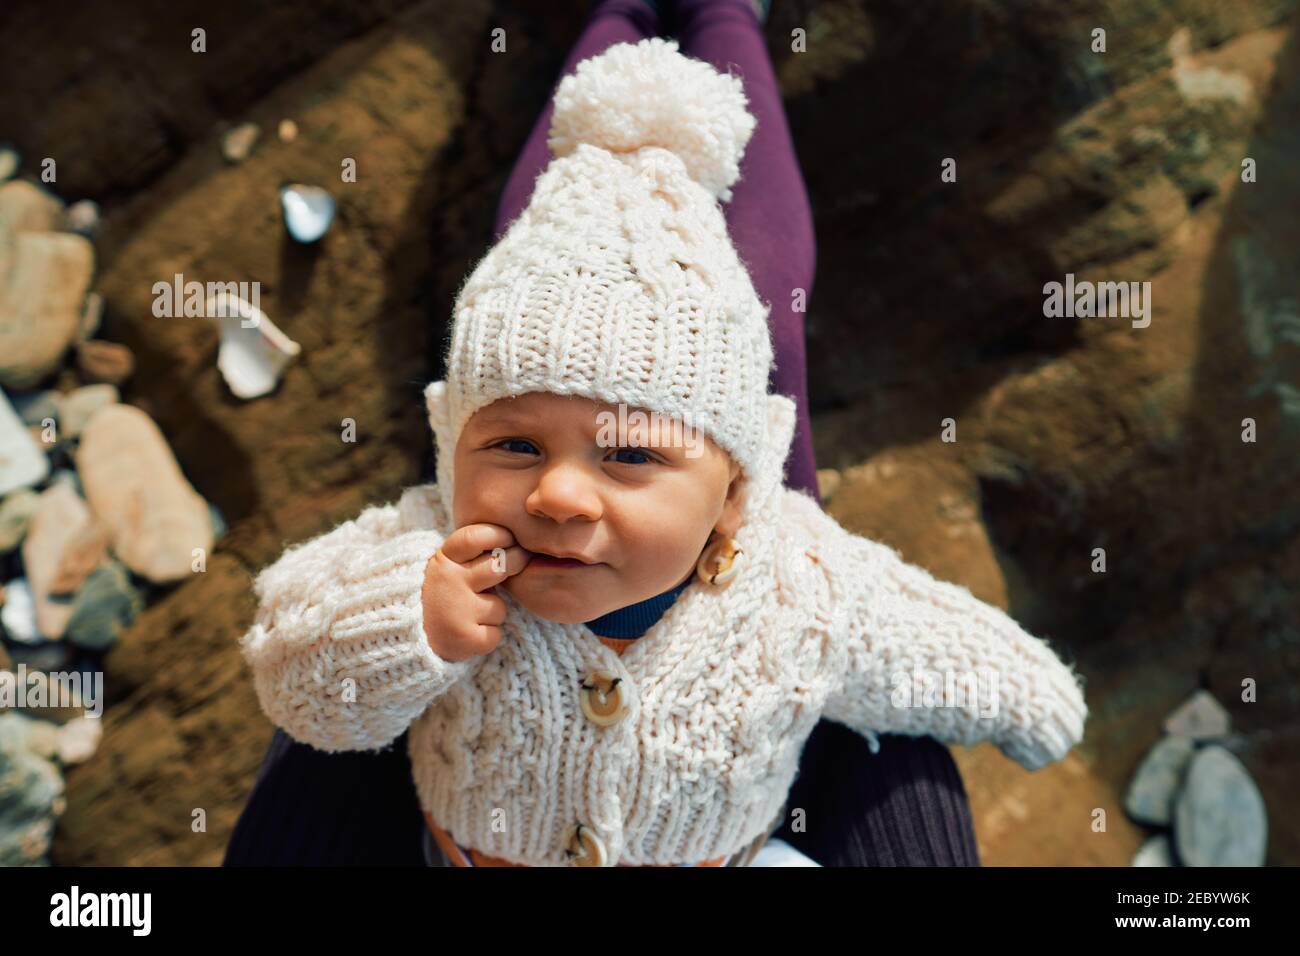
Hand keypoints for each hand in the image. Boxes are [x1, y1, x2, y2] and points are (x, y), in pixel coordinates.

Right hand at [421, 524, 531, 661]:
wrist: (412, 640)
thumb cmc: (443, 596)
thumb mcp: (450, 568)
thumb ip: (476, 555)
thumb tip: (518, 541)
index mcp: (443, 560)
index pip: (475, 537)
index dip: (499, 535)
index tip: (510, 538)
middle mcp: (448, 581)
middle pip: (500, 565)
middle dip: (517, 562)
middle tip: (520, 562)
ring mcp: (456, 610)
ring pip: (500, 606)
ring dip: (493, 613)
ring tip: (471, 615)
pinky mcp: (465, 637)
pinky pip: (495, 633)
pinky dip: (487, 637)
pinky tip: (469, 634)